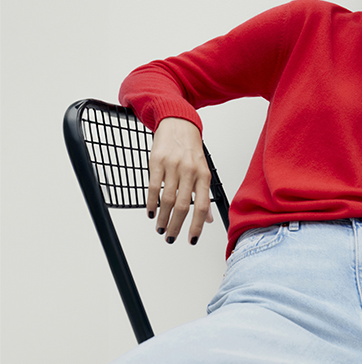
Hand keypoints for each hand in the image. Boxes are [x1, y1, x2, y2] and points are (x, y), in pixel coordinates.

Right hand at [147, 117, 212, 243]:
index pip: (203, 206)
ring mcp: (174, 166)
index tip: (191, 239)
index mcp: (204, 176)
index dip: (197, 225)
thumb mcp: (203, 171)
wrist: (179, 123)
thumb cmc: (191, 149)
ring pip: (168, 199)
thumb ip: (204, 195)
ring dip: (163, 217)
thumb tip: (208, 219)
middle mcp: (190, 172)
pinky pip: (154, 187)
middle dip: (176, 226)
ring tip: (160, 228)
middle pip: (184, 206)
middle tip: (170, 238)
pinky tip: (151, 212)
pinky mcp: (158, 161)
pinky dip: (151, 203)